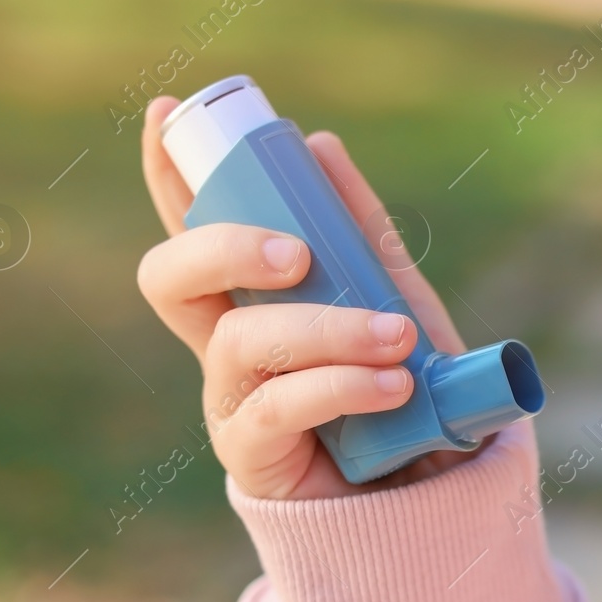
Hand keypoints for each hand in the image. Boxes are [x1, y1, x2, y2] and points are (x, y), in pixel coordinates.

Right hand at [138, 95, 482, 499]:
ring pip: (238, 340)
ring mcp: (231, 401)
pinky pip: (277, 407)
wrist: (434, 490)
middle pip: (171, 277)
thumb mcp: (397, 298)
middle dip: (223, 248)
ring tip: (399, 340)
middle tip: (296, 253)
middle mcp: (226, 345)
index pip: (192, 226)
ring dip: (324, 330)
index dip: (166, 172)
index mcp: (250, 299)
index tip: (166, 110)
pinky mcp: (253, 456)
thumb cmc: (408, 391)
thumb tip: (321, 146)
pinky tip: (393, 384)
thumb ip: (362, 234)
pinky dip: (338, 385)